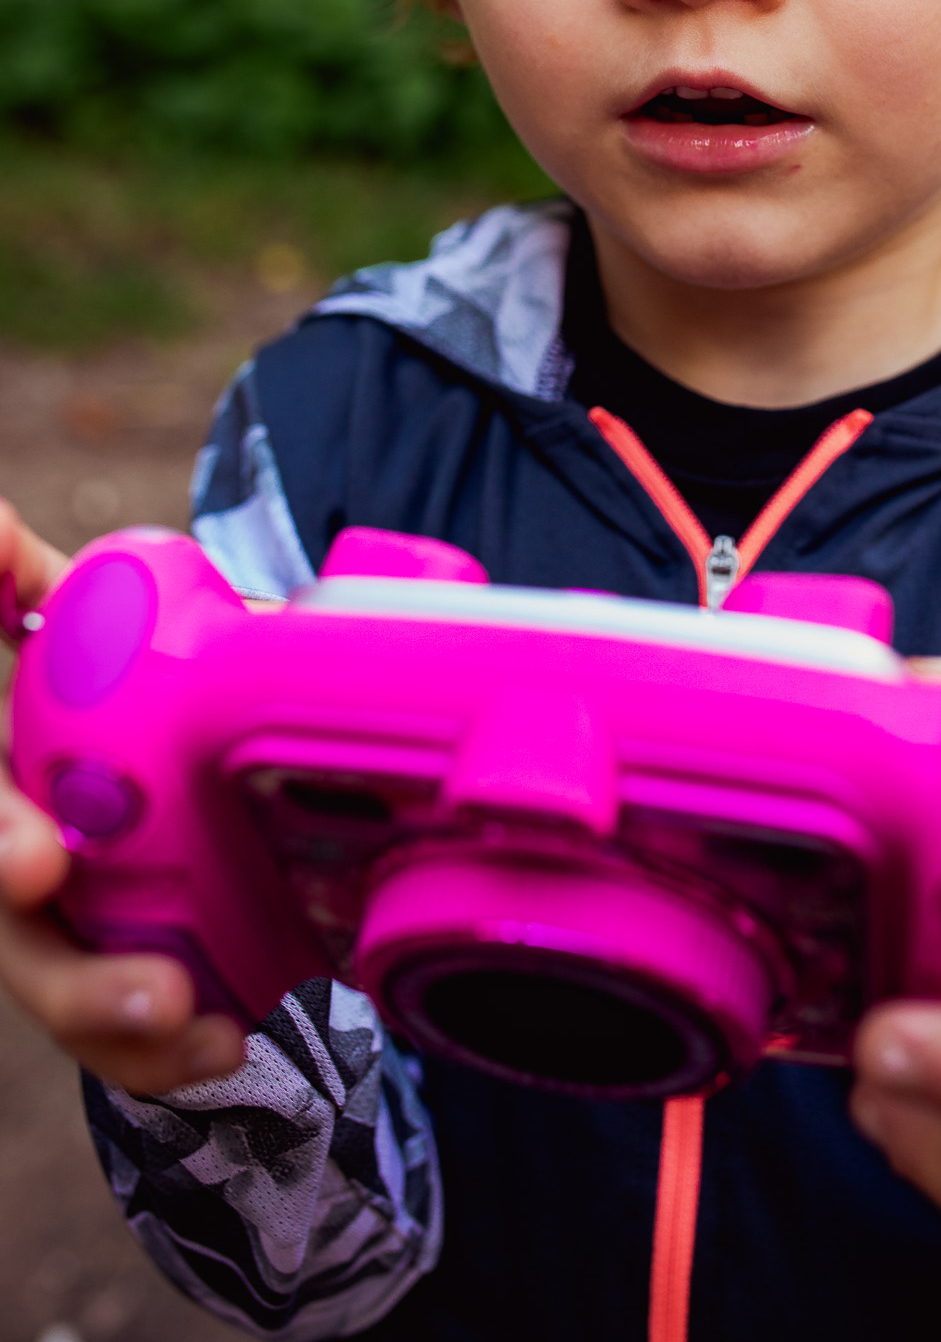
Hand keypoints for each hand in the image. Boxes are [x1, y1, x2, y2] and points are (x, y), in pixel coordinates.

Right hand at [0, 498, 243, 1093]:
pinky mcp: (111, 976)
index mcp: (5, 796)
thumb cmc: (86, 687)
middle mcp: (14, 865)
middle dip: (74, 979)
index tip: (43, 865)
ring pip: (68, 999)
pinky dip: (165, 1053)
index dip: (0, 843)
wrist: (141, 762)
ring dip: (126, 1029)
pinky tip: (223, 1044)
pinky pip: (123, 1036)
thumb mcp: (58, 626)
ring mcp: (53, 932)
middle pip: (17, 937)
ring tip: (207, 1030)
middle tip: (159, 992)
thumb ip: (10, 582)